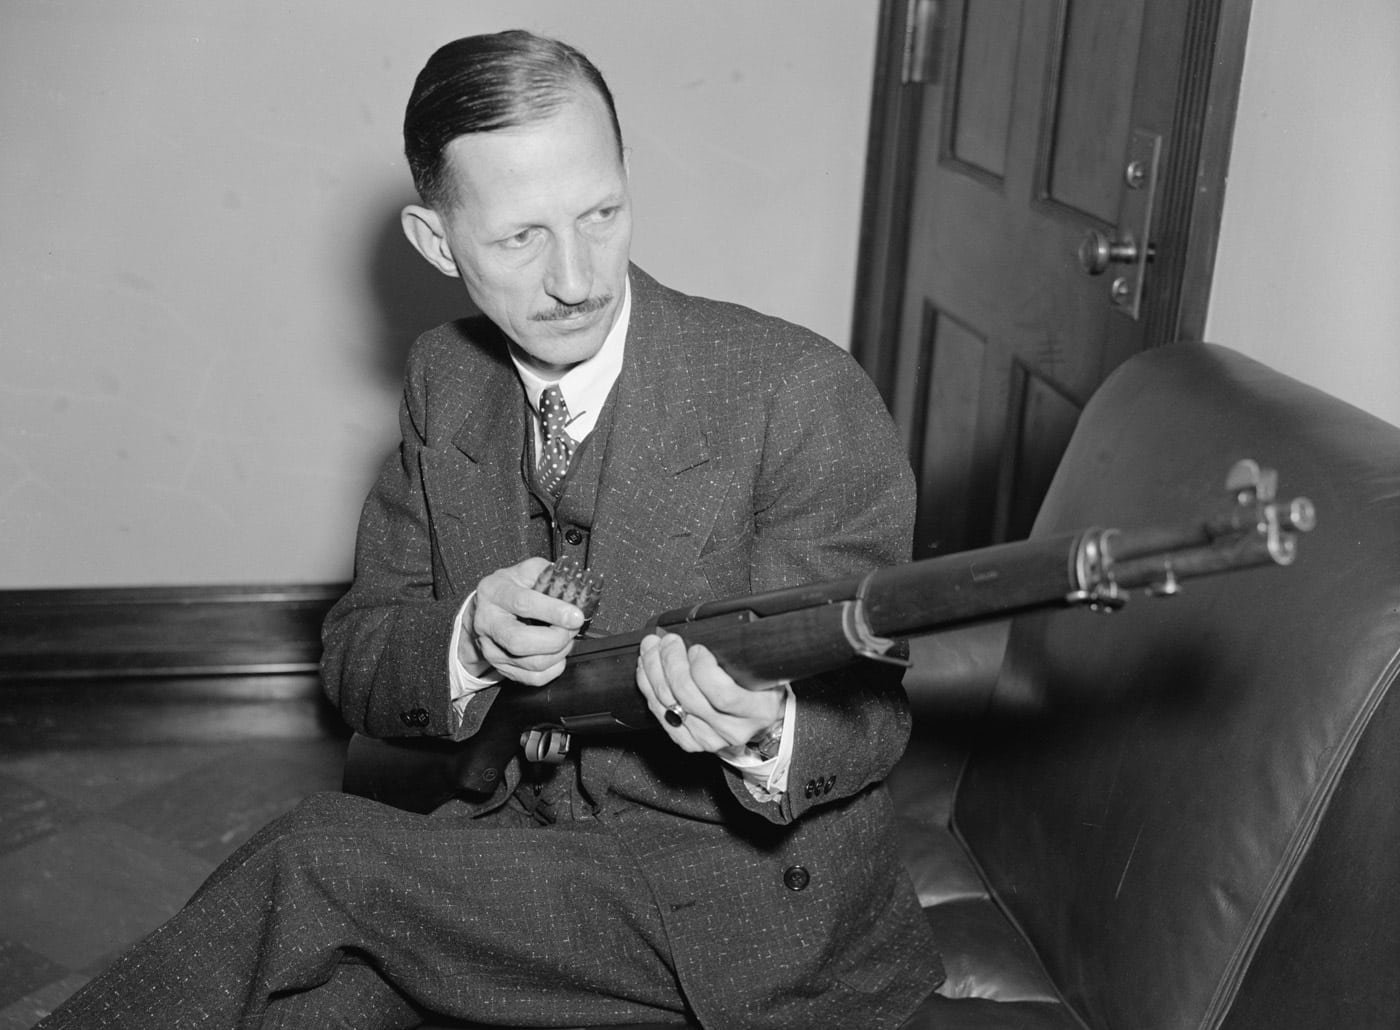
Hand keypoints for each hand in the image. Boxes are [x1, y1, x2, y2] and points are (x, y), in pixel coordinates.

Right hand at [461, 557, 584, 684]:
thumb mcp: (524, 572)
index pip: (523, 603)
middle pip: (520, 641)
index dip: (552, 611)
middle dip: (555, 639)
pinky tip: (557, 653)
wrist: (484, 612)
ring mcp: (492, 649)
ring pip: (531, 664)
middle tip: (572, 628)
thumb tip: (573, 584)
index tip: (576, 615)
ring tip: (566, 637)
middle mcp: (488, 622)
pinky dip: (554, 668)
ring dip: (559, 652)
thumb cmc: (509, 590)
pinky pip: (533, 679)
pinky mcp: (502, 668)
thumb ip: (548, 573)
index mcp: (494, 592)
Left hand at [635, 629, 783, 753]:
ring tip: (652, 648)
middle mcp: (732, 730)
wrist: (758, 721)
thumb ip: (743, 656)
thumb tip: (706, 634)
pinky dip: (648, 687)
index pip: (723, 695)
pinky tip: (646, 669)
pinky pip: (659, 714)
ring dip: (654, 670)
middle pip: (689, 697)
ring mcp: (708, 739)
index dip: (703, 669)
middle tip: (668, 641)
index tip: (697, 648)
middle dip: (672, 662)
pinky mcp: (688, 742)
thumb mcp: (764, 671)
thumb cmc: (761, 690)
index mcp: (757, 711)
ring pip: (669, 704)